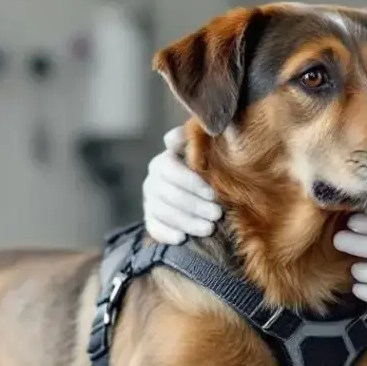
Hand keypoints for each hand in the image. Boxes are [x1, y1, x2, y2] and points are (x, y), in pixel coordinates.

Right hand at [142, 126, 222, 244]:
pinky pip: (153, 227)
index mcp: (164, 160)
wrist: (201, 191)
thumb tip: (206, 126)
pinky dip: (166, 233)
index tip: (213, 194)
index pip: (170, 169)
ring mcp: (150, 201)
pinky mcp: (151, 219)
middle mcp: (153, 180)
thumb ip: (202, 140)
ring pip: (162, 212)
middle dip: (194, 206)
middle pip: (168, 194)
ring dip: (186, 221)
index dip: (191, 182)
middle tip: (217, 214)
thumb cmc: (207, 167)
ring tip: (209, 229)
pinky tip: (182, 239)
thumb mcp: (206, 150)